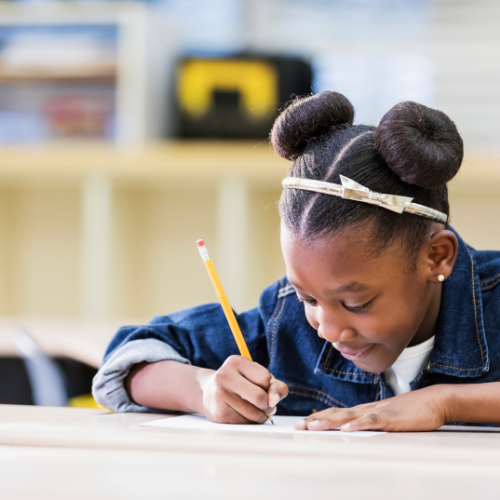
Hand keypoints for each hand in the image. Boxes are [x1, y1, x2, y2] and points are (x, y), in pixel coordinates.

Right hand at [200, 355, 288, 423]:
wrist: (209, 392)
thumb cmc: (241, 383)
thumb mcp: (259, 377)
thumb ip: (276, 387)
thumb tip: (274, 401)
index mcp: (236, 362)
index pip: (265, 378)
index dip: (268, 386)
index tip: (262, 387)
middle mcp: (225, 376)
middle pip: (259, 397)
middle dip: (268, 405)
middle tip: (265, 404)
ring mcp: (220, 395)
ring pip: (254, 413)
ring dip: (260, 416)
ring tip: (254, 409)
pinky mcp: (219, 413)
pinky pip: (245, 423)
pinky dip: (250, 421)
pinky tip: (243, 414)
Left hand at [294, 386, 450, 431]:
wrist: (433, 401)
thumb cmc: (410, 411)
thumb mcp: (385, 418)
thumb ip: (370, 423)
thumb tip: (354, 430)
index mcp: (364, 410)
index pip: (336, 413)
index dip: (318, 418)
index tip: (302, 423)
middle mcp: (366, 409)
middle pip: (336, 414)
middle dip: (316, 420)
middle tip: (298, 426)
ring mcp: (378, 412)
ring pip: (349, 417)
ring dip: (329, 422)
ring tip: (313, 427)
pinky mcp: (391, 418)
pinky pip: (372, 421)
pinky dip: (358, 425)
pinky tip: (347, 429)